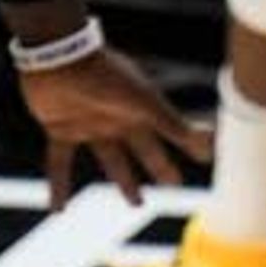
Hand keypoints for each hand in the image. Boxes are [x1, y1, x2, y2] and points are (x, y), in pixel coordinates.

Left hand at [21, 45, 210, 207]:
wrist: (59, 56)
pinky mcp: (60, 130)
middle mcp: (116, 120)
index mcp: (138, 112)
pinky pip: (59, 163)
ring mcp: (88, 125)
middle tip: (172, 186)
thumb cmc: (106, 76)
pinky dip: (59, 186)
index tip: (193, 169)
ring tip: (136, 204)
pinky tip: (57, 210)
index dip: (178, 153)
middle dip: (156, 167)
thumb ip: (175, 127)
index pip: (164, 138)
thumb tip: (208, 149)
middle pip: (141, 150)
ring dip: (123, 181)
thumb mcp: (145, 104)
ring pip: (110, 159)